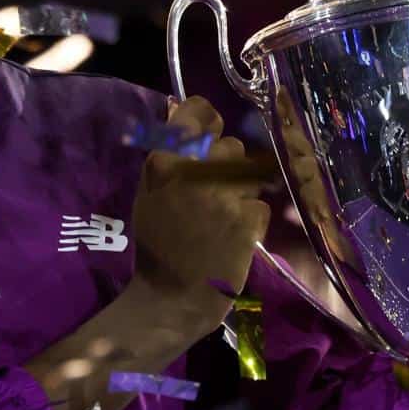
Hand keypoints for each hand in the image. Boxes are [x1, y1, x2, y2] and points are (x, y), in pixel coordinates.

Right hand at [128, 96, 270, 338]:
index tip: (208, 139)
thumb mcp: (149, 194)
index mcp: (164, 161)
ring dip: (242, 192)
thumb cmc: (157, 245)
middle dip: (227, 167)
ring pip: (249, 174)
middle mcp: (195, 171)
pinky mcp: (247, 218)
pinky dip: (251, 220)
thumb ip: (168, 154)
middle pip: (230, 146)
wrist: (172, 298)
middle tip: (214, 193)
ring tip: (225, 216)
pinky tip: (235, 236)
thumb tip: (180, 111)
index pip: (200, 111)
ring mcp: (224, 195)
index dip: (209, 124)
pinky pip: (260, 204)